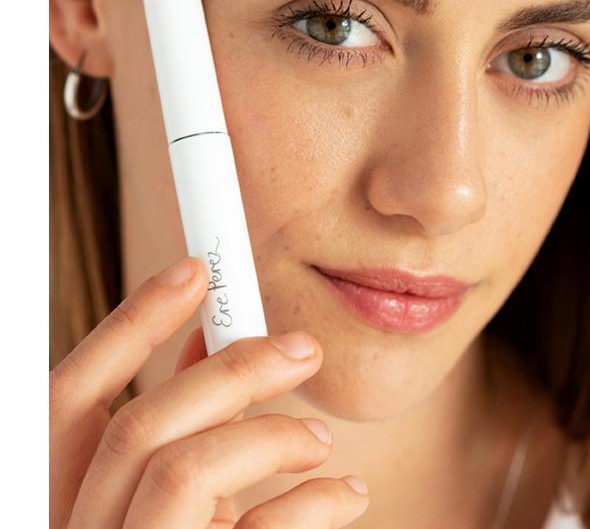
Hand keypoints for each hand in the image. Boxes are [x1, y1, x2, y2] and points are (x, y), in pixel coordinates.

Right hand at [50, 256, 369, 527]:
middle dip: (231, 369)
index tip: (195, 271)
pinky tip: (342, 494)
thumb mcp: (160, 499)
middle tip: (300, 349)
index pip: (66, 398)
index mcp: (61, 506)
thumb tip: (210, 344)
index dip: (129, 324)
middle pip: (142, 424)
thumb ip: (174, 428)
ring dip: (269, 435)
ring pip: (186, 470)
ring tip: (319, 441)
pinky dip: (311, 503)